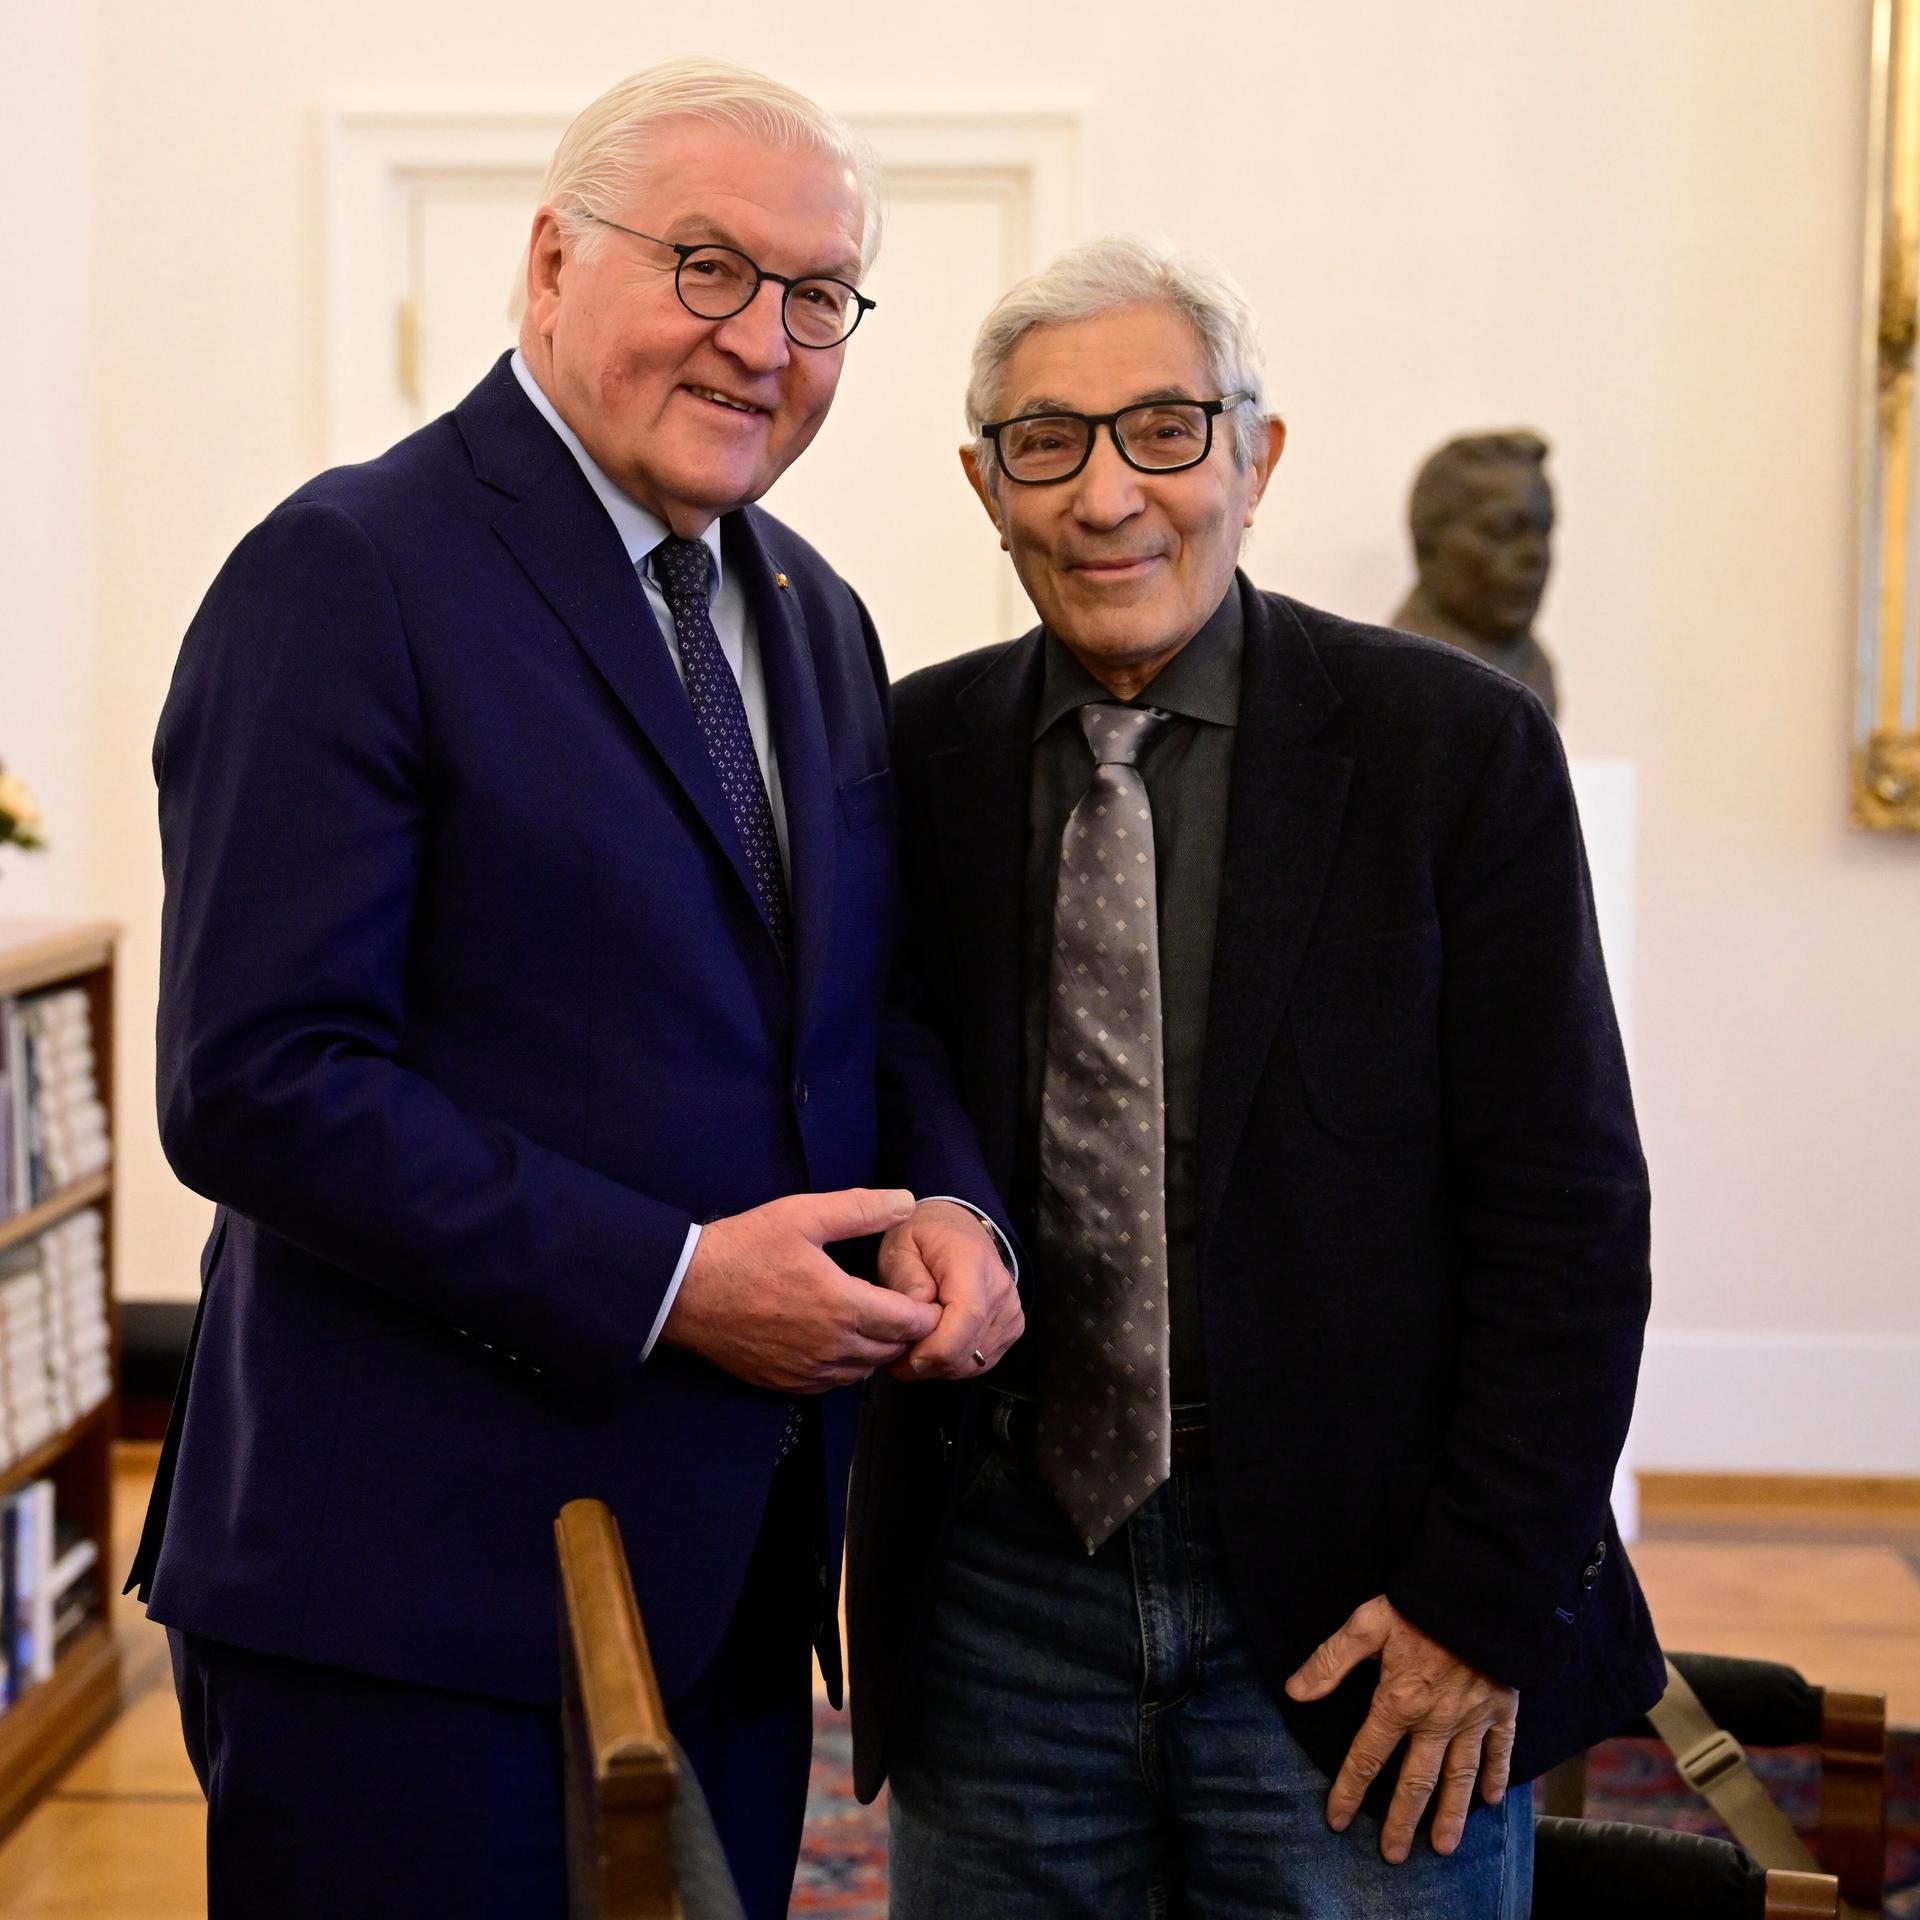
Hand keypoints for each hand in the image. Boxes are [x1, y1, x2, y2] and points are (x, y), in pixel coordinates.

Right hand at [660, 1188, 940, 1392]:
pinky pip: (834, 1385)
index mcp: (843, 1305)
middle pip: (894, 1350)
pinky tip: (840, 1341)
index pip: (911, 1322)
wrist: (685, 1291)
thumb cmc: (742, 1250)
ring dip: (878, 1350)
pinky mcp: (785, 1382)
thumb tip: (906, 1201)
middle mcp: (831, 1347)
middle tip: (908, 1306)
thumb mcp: (803, 1215)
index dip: (928, 1310)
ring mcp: (807, 1370)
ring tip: (876, 1321)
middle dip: (908, 1331)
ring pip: (866, 1371)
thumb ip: (861, 1209)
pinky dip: (848, 1367)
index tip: (930, 1295)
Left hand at [877, 1200, 1022, 1379]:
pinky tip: (936, 1346)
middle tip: (896, 1358)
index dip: (937, 1348)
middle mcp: (1000, 1288)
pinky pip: (981, 1362)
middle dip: (929, 1364)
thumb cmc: (923, 1238)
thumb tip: (917, 1318)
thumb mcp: (899, 1246)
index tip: (904, 1359)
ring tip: (914, 1348)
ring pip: (974, 1362)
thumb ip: (906, 1279)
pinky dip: (955, 1363)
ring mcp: (1011, 1310)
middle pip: (969, 1347)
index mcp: (972, 1262)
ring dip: (940, 1366)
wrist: (957, 1229)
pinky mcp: (1012, 1326)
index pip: (967, 1316)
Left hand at [1285, 1595, 1517, 1862]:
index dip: (1349, 1791)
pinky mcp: (1503, 1709)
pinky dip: (1497, 1778)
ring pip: (1459, 1778)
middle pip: (1415, 1782)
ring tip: (1443, 1848)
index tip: (1337, 1820)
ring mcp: (1472, 1719)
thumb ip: (1331, 1661)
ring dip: (1451, 1815)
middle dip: (1402, 1822)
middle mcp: (1436, 1722)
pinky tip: (1492, 1803)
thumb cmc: (1421, 1604)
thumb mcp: (1367, 1623)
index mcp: (1398, 1703)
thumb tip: (1295, 1692)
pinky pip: (1500, 1752)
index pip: (1366, 1758)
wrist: (1484, 1591)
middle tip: (1394, 1857)